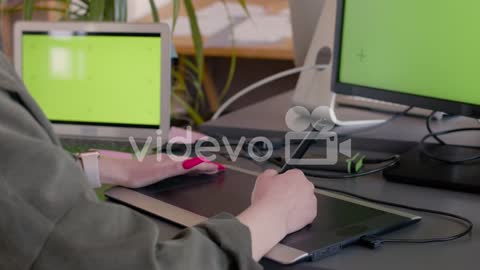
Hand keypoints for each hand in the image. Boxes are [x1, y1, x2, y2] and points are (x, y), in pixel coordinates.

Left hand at [99, 155, 223, 187]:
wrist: (120, 171)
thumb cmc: (138, 173)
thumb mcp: (160, 172)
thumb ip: (178, 167)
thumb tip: (195, 162)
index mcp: (172, 161)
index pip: (194, 163)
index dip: (207, 166)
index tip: (218, 168)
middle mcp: (169, 159)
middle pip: (192, 161)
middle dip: (205, 165)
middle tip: (216, 168)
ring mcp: (163, 162)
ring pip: (185, 162)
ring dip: (197, 165)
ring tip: (205, 167)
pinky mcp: (158, 165)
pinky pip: (178, 165)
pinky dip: (187, 166)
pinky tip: (184, 168)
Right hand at [238, 169, 316, 260]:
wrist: (270, 219)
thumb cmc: (267, 200)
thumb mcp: (262, 178)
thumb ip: (270, 173)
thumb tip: (273, 174)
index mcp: (297, 175)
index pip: (293, 175)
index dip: (284, 181)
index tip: (279, 186)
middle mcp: (307, 186)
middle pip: (300, 187)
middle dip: (292, 192)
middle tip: (280, 198)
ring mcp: (311, 200)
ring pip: (305, 200)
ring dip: (297, 203)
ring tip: (284, 208)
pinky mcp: (311, 214)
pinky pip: (306, 212)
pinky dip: (300, 214)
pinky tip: (289, 215)